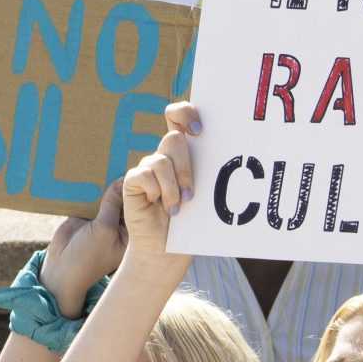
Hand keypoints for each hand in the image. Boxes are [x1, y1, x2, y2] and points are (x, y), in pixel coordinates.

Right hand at [40, 177, 126, 318]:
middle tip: (122, 164)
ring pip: (107, 196)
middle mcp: (120, 224)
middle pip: (124, 198)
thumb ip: (112, 203)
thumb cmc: (88, 257)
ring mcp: (103, 219)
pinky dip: (91, 188)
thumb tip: (121, 180)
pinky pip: (91, 197)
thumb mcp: (104, 229)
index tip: (140, 173)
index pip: (139, 206)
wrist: (61, 269)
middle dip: (122, 185)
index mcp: (132, 232)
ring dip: (105, 184)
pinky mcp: (87, 215)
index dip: (140, 191)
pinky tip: (92, 172)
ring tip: (107, 164)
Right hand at [115, 121, 193, 292]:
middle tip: (192, 192)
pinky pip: (145, 175)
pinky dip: (158, 192)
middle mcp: (164, 156)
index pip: (178, 116)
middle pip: (174, 139)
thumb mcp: (204, 194)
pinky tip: (161, 207)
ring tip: (179, 207)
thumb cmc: (190, 222)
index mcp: (183, 152)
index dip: (185, 113)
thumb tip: (230, 153)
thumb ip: (208, 171)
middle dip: (185, 166)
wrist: (167, 248)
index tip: (200, 131)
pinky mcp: (133, 180)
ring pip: (161, 160)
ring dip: (174, 187)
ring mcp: (147, 168)